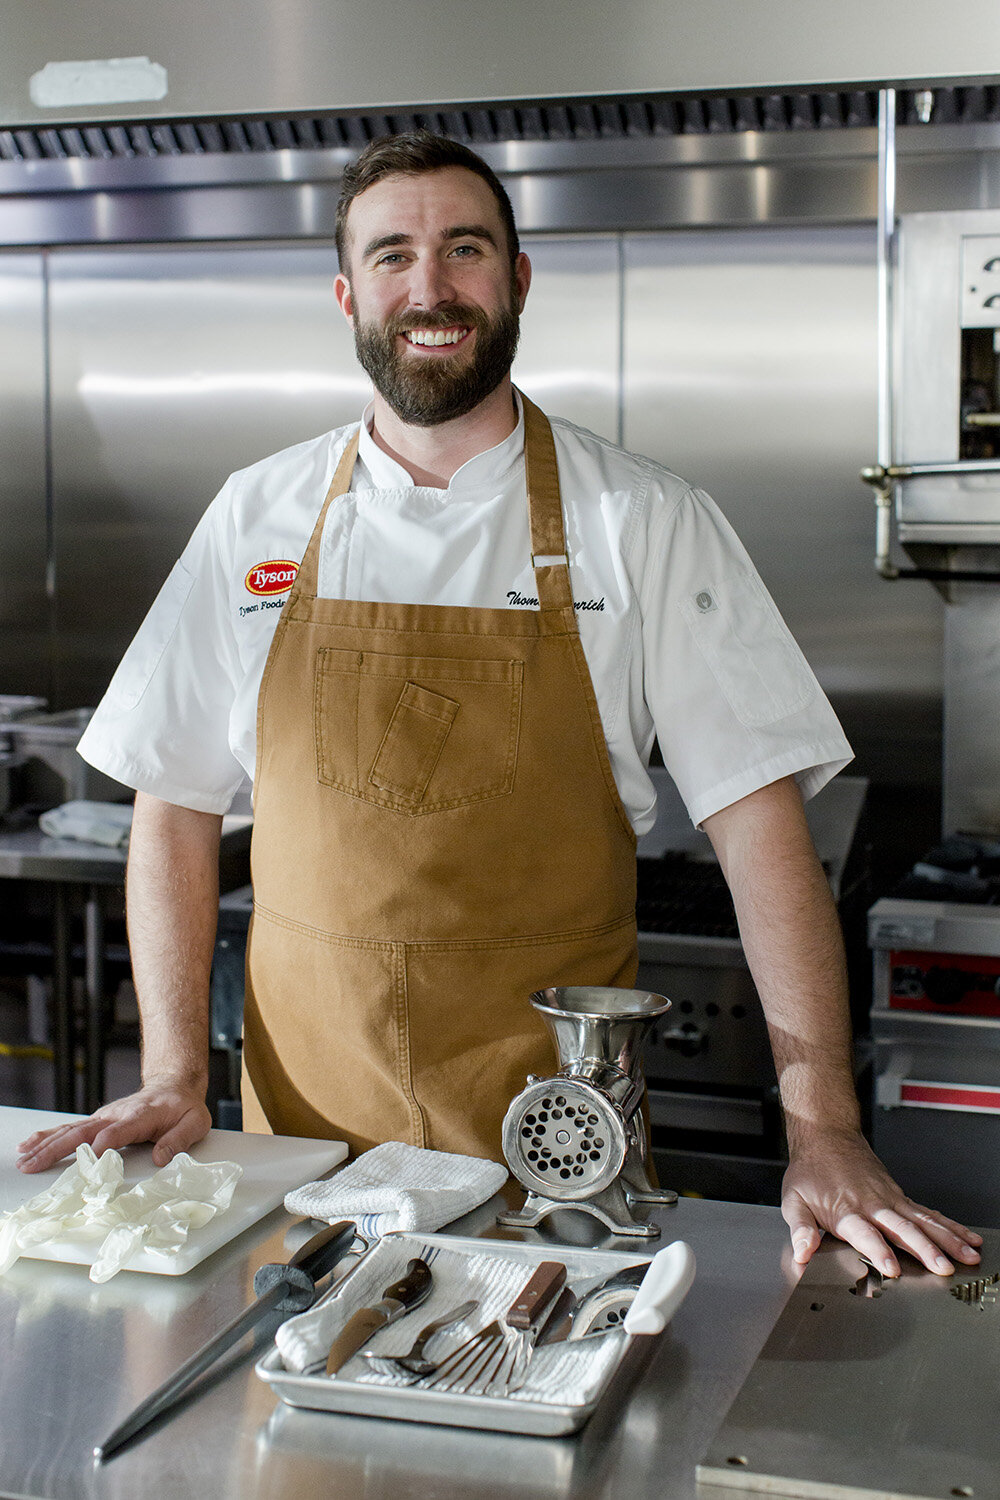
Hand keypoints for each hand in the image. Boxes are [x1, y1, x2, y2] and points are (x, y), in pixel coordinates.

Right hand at [15, 1080, 211, 1173]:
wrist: (173, 1086)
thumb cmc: (183, 1108)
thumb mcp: (195, 1123)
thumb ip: (179, 1140)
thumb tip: (161, 1159)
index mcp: (141, 1116)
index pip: (118, 1131)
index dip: (105, 1143)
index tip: (92, 1158)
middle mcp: (116, 1115)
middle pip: (84, 1131)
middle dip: (59, 1147)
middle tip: (36, 1163)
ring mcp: (104, 1116)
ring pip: (71, 1130)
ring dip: (46, 1144)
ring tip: (25, 1158)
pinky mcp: (97, 1121)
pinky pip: (70, 1129)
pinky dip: (48, 1137)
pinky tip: (29, 1146)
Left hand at [781, 1127, 982, 1276]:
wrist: (826, 1136)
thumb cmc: (810, 1171)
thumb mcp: (794, 1200)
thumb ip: (800, 1229)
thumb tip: (802, 1252)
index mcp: (846, 1211)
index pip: (864, 1233)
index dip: (878, 1251)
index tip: (891, 1268)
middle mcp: (872, 1205)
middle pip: (902, 1229)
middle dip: (925, 1250)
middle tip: (943, 1268)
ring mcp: (890, 1200)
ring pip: (923, 1221)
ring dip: (947, 1239)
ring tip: (968, 1256)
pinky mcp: (900, 1197)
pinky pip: (928, 1213)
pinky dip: (951, 1226)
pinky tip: (968, 1238)